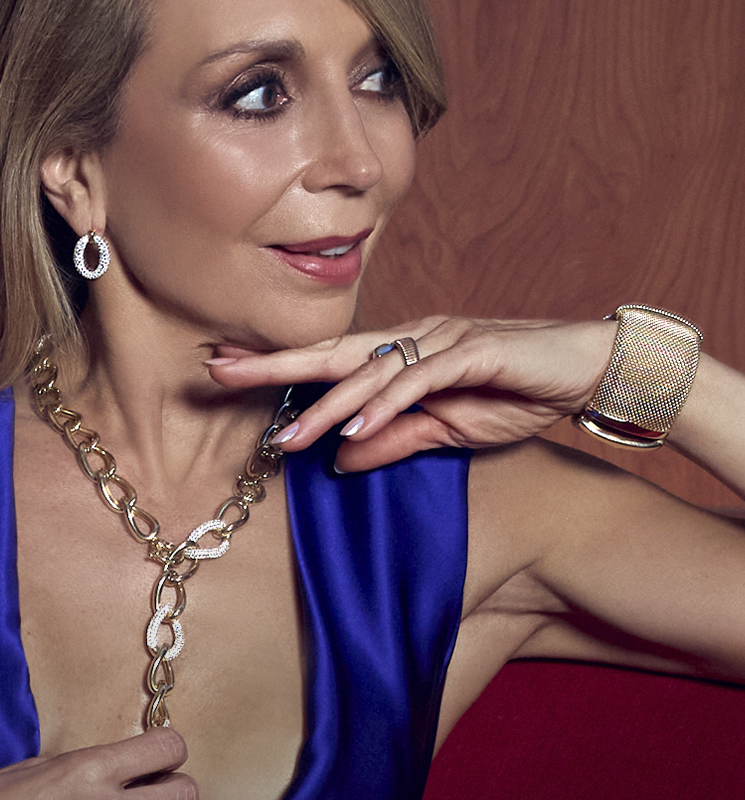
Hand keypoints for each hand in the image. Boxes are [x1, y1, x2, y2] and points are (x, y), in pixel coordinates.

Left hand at [208, 316, 614, 469]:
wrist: (583, 368)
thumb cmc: (516, 393)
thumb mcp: (446, 430)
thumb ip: (394, 440)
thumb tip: (340, 460)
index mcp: (400, 355)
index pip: (328, 362)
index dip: (276, 366)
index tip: (224, 371)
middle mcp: (412, 338)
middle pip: (331, 353)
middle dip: (272, 363)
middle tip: (216, 372)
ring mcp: (441, 340)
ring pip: (371, 373)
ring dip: (327, 406)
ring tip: (289, 437)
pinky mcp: (474, 351)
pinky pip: (421, 380)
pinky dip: (387, 404)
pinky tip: (357, 426)